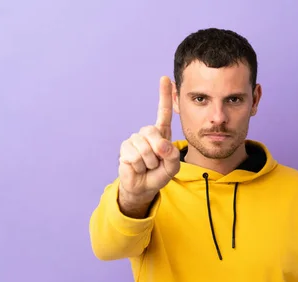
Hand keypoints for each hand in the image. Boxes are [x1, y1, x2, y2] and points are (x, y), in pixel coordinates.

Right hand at [118, 76, 179, 207]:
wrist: (144, 187)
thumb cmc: (159, 174)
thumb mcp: (172, 167)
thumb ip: (172, 156)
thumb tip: (160, 144)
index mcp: (161, 134)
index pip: (163, 112)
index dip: (164, 96)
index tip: (165, 79)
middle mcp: (147, 133)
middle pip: (152, 131)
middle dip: (157, 151)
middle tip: (157, 161)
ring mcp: (135, 139)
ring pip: (144, 147)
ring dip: (149, 162)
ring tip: (147, 166)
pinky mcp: (125, 148)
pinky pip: (134, 155)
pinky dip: (139, 165)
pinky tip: (138, 167)